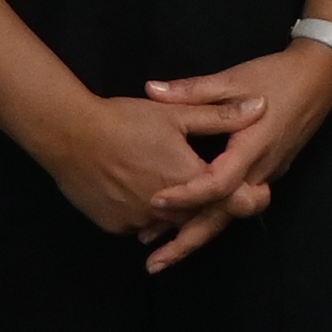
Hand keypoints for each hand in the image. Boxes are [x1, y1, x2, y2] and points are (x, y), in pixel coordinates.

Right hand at [39, 84, 266, 249]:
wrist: (69, 136)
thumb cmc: (125, 121)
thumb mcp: (176, 114)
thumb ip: (221, 115)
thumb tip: (262, 105)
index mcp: (188, 180)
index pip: (231, 200)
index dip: (248, 198)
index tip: (260, 191)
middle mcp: (167, 210)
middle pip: (200, 216)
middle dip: (211, 206)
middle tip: (216, 189)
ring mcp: (139, 222)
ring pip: (169, 224)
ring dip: (180, 214)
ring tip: (180, 192)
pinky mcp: (116, 226)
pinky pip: (141, 226)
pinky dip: (149, 216)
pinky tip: (147, 197)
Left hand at [136, 45, 331, 270]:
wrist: (321, 76)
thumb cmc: (278, 75)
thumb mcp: (233, 78)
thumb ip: (192, 90)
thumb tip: (151, 90)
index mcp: (251, 147)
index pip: (218, 184)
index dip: (187, 195)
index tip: (155, 201)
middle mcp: (260, 170)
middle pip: (224, 217)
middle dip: (189, 242)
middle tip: (154, 265)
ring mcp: (266, 175)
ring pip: (230, 216)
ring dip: (197, 236)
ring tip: (162, 253)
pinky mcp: (267, 174)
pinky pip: (237, 206)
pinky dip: (212, 219)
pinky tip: (189, 223)